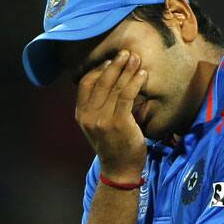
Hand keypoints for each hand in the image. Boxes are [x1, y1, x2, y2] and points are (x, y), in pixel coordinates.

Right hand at [75, 50, 147, 182]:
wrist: (120, 170)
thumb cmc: (114, 146)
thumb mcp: (98, 126)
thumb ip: (99, 107)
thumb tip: (111, 81)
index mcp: (81, 114)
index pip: (85, 83)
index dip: (98, 69)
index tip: (111, 61)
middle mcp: (88, 116)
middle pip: (101, 81)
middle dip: (115, 64)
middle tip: (127, 53)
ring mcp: (102, 119)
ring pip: (115, 87)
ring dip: (127, 70)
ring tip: (137, 59)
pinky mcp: (119, 122)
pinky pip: (127, 96)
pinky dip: (135, 82)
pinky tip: (143, 75)